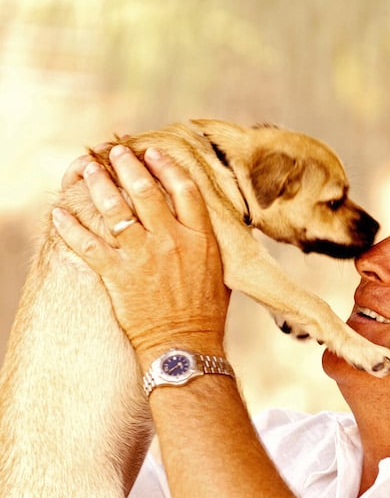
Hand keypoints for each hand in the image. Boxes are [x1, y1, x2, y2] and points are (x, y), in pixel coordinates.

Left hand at [52, 145, 230, 366]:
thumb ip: (209, 245)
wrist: (185, 345)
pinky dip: (70, 226)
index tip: (153, 152)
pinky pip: (88, 243)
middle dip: (127, 165)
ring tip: (89, 169)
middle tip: (115, 152)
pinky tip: (59, 213)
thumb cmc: (206, 315)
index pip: (183, 188)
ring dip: (98, 184)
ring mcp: (142, 256)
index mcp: (199, 238)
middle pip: (145, 189)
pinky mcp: (118, 274)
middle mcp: (170, 240)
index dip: (166, 165)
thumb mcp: (220, 273)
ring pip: (115, 208)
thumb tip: (203, 226)